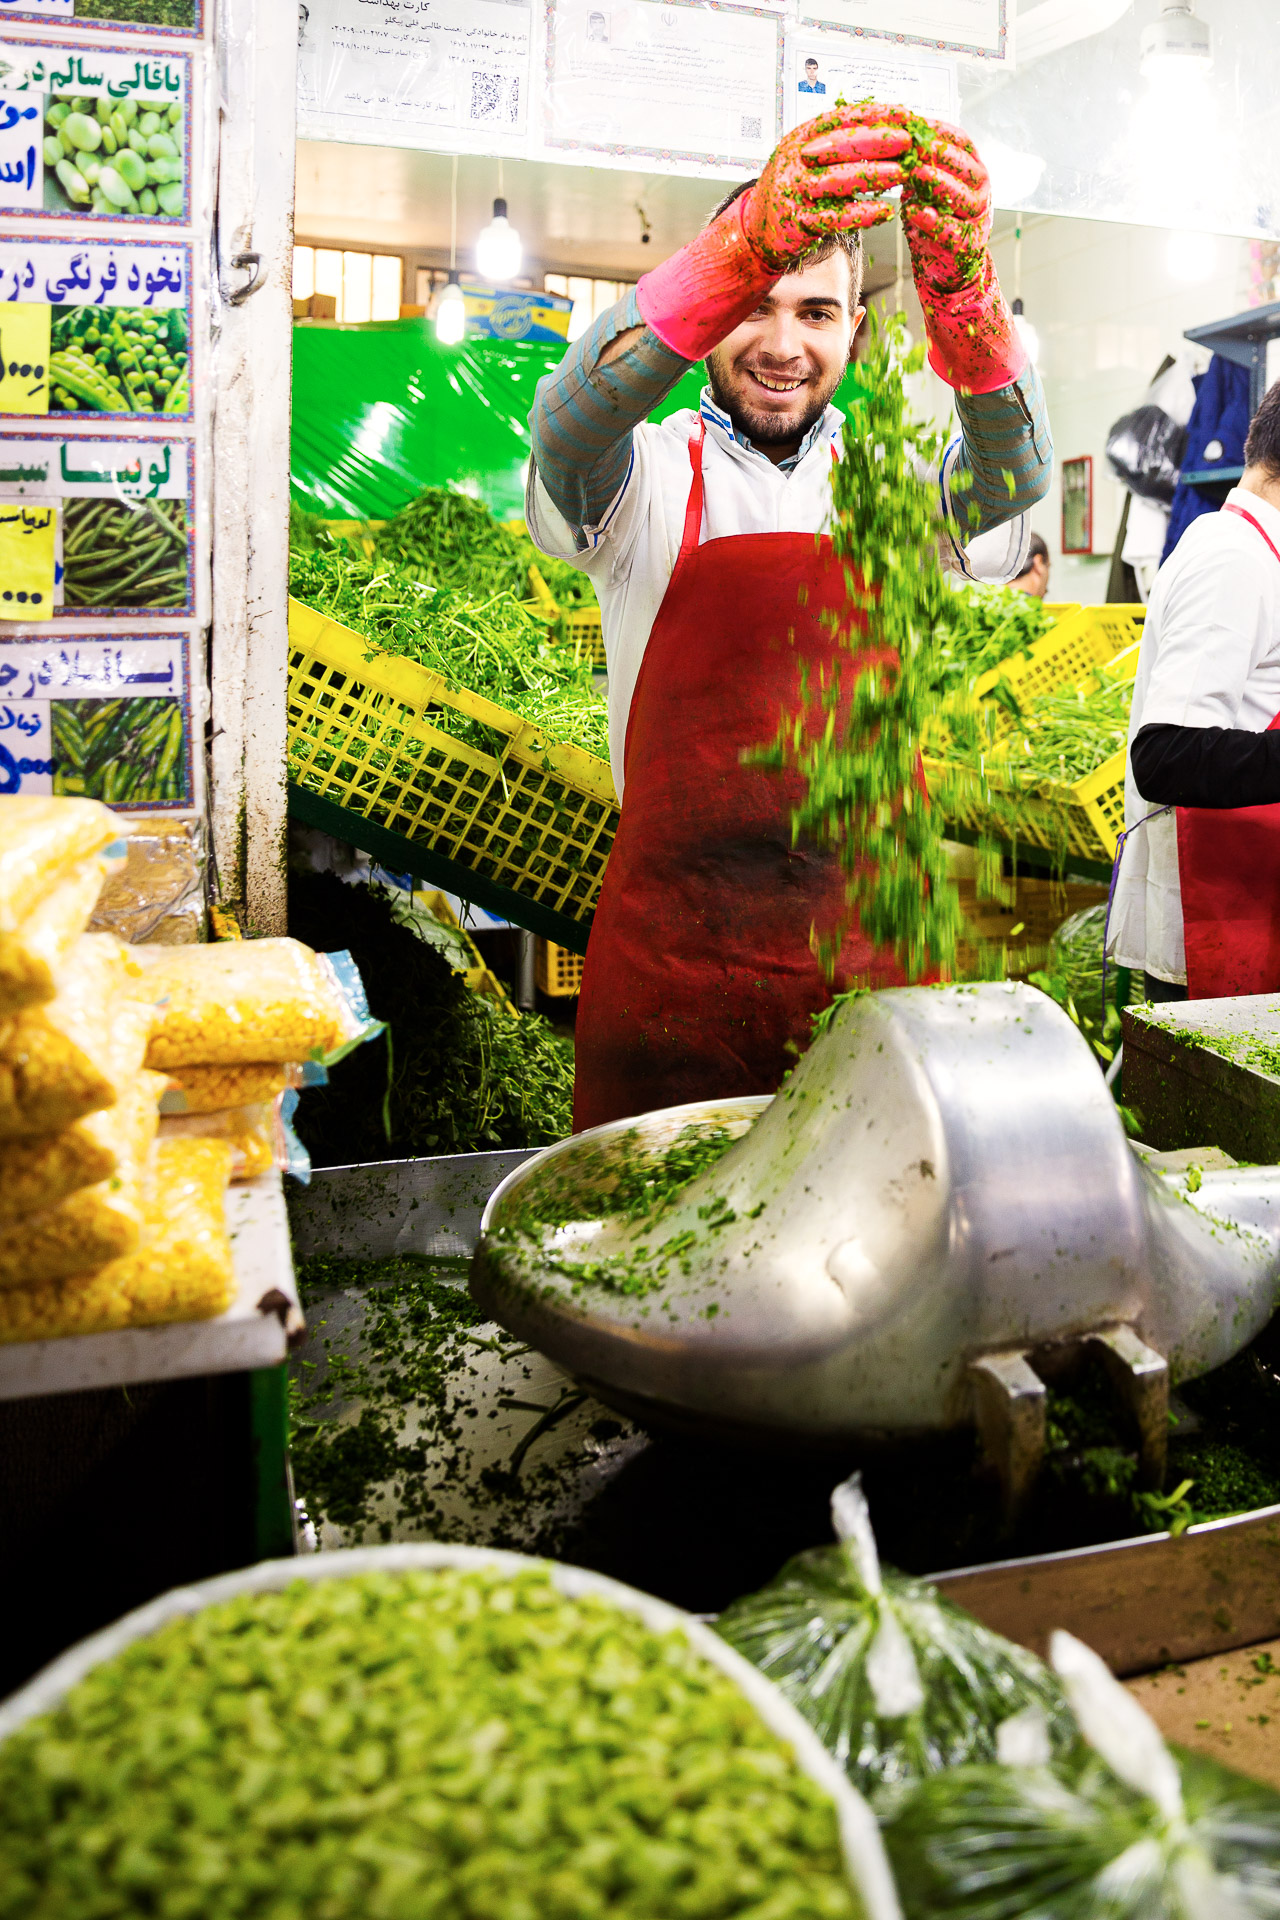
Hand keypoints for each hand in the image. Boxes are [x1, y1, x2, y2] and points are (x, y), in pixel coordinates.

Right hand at [744, 104, 911, 272]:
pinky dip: (862, 214)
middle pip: (840, 145)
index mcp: (801, 137)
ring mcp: (794, 192)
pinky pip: (834, 218)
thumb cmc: (794, 187)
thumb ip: (838, 142)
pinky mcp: (798, 223)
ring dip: (874, 176)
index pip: (840, 118)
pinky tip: (885, 211)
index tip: (903, 113)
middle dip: (877, 141)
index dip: (873, 114)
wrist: (757, 226)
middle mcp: (796, 161)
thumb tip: (886, 125)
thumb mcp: (809, 155)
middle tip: (908, 140)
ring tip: (903, 173)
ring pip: (838, 180)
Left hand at [899, 118, 992, 294]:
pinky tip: (914, 212)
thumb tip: (890, 133)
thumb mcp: (925, 185)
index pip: (960, 140)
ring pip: (964, 196)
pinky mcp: (967, 246)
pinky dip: (933, 221)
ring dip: (940, 183)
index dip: (937, 128)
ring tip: (917, 173)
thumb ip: (917, 163)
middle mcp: (981, 189)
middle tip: (914, 144)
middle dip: (939, 153)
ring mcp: (977, 218)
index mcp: (972, 167)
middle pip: (965, 165)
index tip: (911, 119)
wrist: (948, 266)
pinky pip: (952, 231)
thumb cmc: (934, 218)